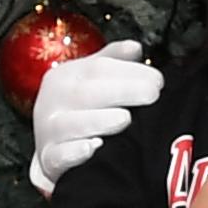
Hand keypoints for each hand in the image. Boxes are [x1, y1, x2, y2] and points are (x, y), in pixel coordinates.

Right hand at [29, 40, 162, 195]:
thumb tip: (136, 48)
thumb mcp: (88, 80)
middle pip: (86, 92)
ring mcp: (49, 131)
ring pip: (70, 124)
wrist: (49, 149)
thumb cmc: (76, 110)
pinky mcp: (49, 159)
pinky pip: (58, 156)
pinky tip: (92, 148)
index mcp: (65, 77)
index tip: (158, 80)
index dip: (130, 72)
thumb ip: (112, 61)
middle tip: (151, 95)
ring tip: (125, 119)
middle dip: (122, 92)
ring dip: (99, 121)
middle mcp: (54, 101)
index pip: (98, 68)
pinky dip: (73, 154)